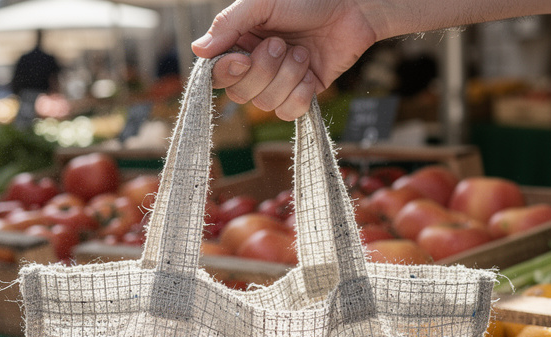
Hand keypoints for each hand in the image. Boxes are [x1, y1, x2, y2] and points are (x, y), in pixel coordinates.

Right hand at [191, 0, 382, 119]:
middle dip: (264, 71)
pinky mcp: (303, 94)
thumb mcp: (262, 3)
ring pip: (266, 104)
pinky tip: (311, 72)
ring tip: (303, 52)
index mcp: (241, 43)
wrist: (352, 8)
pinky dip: (301, 93)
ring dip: (287, 77)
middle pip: (240, 94)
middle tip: (283, 44)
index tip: (244, 58)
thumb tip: (198, 50)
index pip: (218, 73)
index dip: (228, 72)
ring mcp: (280, 83)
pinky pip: (289, 112)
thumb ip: (229, 24)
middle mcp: (256, 65)